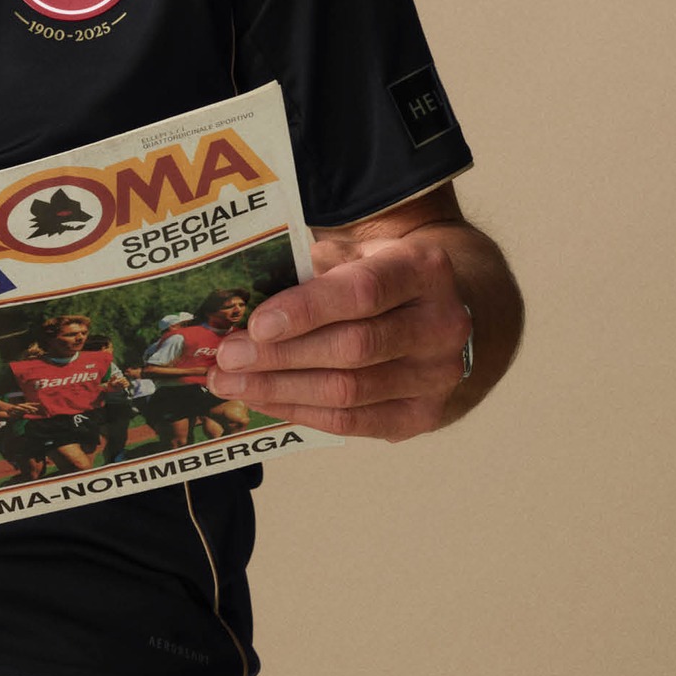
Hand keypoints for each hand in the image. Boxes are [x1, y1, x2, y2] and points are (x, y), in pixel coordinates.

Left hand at [205, 236, 470, 442]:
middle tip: (227, 358)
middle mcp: (441, 324)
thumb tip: (239, 300)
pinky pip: (353, 422)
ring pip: (349, 392)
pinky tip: (265, 401)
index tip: (256, 324)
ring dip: (280, 390)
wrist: (447, 313)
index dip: (307, 310)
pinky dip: (302, 412)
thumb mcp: (355, 253)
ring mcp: (438, 376)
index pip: (363, 292)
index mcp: (423, 269)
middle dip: (280, 356)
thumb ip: (310, 269)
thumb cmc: (381, 276)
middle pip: (353, 348)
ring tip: (230, 383)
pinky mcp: (424, 415)